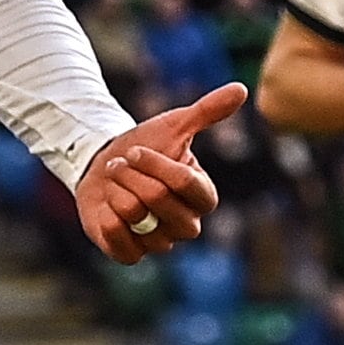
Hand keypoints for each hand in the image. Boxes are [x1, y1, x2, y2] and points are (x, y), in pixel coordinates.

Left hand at [78, 83, 246, 263]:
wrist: (101, 166)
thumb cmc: (144, 146)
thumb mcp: (174, 125)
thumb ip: (208, 111)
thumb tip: (241, 89)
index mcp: (203, 196)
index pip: (184, 182)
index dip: (155, 163)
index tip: (137, 149)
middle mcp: (187, 225)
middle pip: (156, 197)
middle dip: (130, 173)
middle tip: (120, 165)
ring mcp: (159, 243)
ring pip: (132, 213)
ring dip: (115, 189)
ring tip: (115, 184)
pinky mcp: (130, 255)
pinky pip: (115, 236)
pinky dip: (104, 216)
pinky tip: (107, 208)